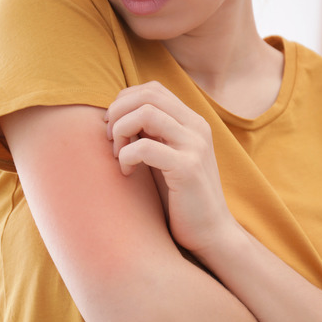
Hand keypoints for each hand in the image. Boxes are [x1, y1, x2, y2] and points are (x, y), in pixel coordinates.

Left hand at [104, 81, 235, 253]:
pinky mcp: (187, 169)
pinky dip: (126, 156)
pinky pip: (145, 147)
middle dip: (118, 112)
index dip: (124, 101)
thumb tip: (115, 114)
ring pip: (145, 113)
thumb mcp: (165, 156)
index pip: (152, 89)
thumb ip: (151, 133)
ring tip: (118, 154)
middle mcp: (196, 127)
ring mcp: (194, 146)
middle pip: (147, 95)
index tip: (113, 127)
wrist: (211, 233)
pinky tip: (127, 172)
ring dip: (121, 131)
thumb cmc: (180, 197)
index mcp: (192, 121)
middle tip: (110, 139)